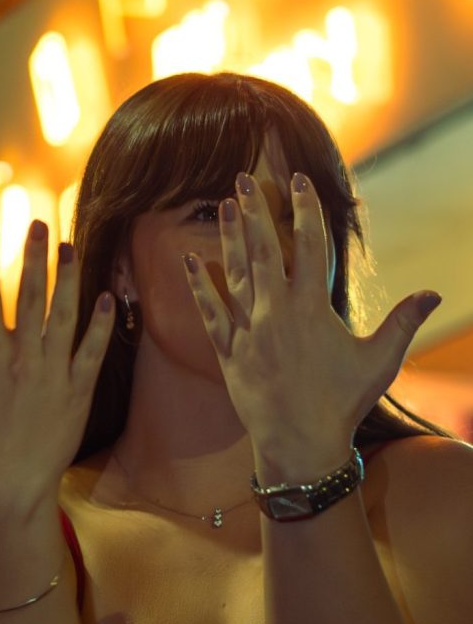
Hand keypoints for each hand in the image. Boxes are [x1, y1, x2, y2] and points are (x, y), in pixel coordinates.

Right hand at [0, 220, 115, 503]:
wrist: (9, 493)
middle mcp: (21, 362)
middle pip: (28, 298)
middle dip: (34, 257)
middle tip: (41, 222)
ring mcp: (52, 376)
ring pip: (63, 318)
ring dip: (68, 280)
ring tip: (72, 246)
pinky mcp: (77, 394)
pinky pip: (93, 353)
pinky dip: (102, 326)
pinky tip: (109, 296)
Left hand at [182, 171, 441, 455]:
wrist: (300, 444)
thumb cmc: (342, 403)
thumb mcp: (378, 362)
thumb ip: (403, 323)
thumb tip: (434, 294)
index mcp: (312, 309)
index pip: (308, 246)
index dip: (304, 210)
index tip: (298, 181)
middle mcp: (276, 312)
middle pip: (263, 250)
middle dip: (254, 212)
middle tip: (242, 180)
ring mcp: (249, 330)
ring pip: (234, 273)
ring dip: (228, 237)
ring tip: (222, 205)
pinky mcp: (228, 350)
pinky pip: (209, 312)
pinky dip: (198, 286)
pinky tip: (189, 260)